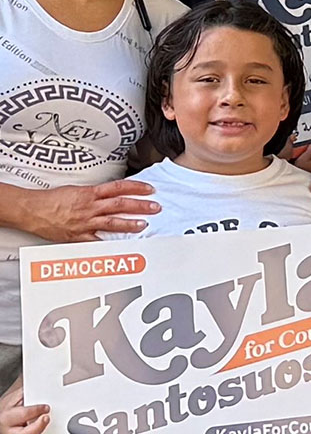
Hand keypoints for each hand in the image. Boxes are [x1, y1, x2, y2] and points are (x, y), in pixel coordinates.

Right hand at [1, 381, 43, 433]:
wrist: (7, 413)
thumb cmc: (17, 404)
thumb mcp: (22, 393)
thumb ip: (34, 391)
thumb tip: (51, 384)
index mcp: (7, 416)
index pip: (18, 415)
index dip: (33, 411)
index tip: (46, 407)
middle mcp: (8, 432)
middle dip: (36, 429)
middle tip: (47, 420)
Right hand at [17, 180, 158, 241]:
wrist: (33, 210)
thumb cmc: (51, 200)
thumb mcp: (76, 190)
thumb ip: (94, 194)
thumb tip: (111, 195)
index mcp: (89, 193)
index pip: (119, 187)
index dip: (137, 188)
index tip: (149, 189)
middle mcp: (89, 207)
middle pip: (120, 204)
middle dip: (140, 206)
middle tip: (155, 207)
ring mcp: (85, 222)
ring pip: (112, 222)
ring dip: (130, 224)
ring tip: (143, 225)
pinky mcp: (78, 235)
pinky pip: (96, 240)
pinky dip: (108, 243)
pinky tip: (121, 245)